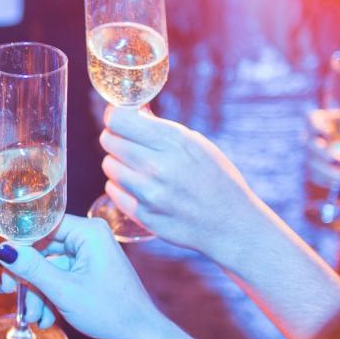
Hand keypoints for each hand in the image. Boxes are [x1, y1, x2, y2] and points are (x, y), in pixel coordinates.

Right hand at [0, 215, 161, 338]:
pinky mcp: (90, 271)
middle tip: (7, 292)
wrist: (141, 336)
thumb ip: (31, 268)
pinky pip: (61, 276)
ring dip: (37, 292)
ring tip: (33, 318)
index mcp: (88, 232)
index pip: (42, 226)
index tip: (1, 264)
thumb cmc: (110, 311)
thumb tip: (3, 250)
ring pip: (49, 266)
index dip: (19, 244)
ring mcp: (90, 255)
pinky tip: (46, 318)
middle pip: (43, 248)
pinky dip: (50, 296)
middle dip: (26, 276)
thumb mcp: (64, 290)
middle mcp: (89, 237)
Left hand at [99, 106, 272, 268]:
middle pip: (109, 140)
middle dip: (115, 137)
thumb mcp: (197, 145)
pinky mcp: (143, 215)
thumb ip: (163, 130)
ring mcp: (149, 193)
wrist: (231, 224)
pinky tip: (137, 186)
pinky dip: (120, 186)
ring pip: (108, 165)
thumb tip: (134, 113)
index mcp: (175, 142)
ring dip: (117, 163)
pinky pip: (113, 190)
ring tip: (136, 167)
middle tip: (127, 143)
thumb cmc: (217, 180)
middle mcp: (158, 166)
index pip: (119, 120)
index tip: (117, 119)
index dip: (114, 116)